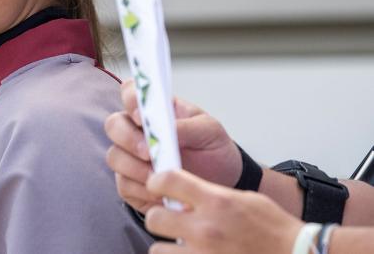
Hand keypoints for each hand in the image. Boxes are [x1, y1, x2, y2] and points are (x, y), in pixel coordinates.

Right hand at [104, 80, 241, 212]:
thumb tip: (167, 130)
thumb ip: (187, 126)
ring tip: (159, 177)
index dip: (129, 100)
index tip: (142, 117)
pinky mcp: (131, 184)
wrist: (222, 182)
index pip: (130, 92)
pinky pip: (124, 185)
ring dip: (134, 168)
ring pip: (114, 157)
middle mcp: (135, 130)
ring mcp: (130, 157)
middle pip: (113, 125)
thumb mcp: (209, 130)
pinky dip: (141, 190)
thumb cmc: (211, 148)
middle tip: (148, 153)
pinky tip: (160, 194)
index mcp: (153, 109)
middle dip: (127, 138)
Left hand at [144, 170, 301, 253]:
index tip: (158, 186)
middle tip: (170, 221)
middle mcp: (205, 229)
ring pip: (157, 250)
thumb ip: (210, 196)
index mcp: (216, 203)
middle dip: (159, 218)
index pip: (167, 181)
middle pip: (153, 218)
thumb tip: (183, 196)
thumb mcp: (242, 199)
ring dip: (166, 247)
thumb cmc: (274, 229)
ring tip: (181, 245)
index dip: (157, 181)